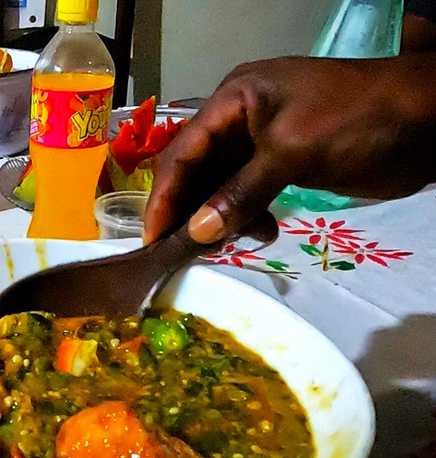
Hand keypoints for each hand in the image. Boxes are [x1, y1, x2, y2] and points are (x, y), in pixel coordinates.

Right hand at [145, 54, 435, 244]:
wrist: (428, 120)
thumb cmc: (357, 119)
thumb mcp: (293, 152)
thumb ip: (242, 192)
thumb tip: (197, 233)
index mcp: (233, 99)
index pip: (183, 151)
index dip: (165, 196)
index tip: (154, 239)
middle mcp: (239, 120)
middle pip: (196, 171)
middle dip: (191, 211)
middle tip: (188, 252)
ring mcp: (261, 143)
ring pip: (220, 188)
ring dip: (222, 219)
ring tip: (236, 243)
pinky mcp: (282, 164)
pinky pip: (246, 195)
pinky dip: (248, 217)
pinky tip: (265, 232)